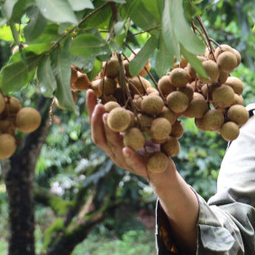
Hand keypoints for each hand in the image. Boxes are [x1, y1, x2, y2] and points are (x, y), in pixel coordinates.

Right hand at [87, 90, 197, 252]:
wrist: (164, 169)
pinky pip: (133, 162)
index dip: (91, 109)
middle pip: (99, 137)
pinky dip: (129, 156)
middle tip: (97, 102)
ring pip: (114, 147)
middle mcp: (115, 153)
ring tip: (106, 116)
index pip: (96, 125)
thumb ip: (133, 112)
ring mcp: (126, 162)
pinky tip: (126, 148)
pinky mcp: (141, 169)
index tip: (90, 91)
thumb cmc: (151, 144)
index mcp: (112, 142)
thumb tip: (132, 84)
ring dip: (109, 131)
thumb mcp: (140, 125)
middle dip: (95, 119)